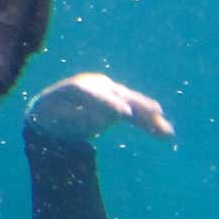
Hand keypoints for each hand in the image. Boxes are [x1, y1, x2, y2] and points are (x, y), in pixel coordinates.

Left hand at [26, 72, 175, 143]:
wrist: (52, 113)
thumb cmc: (50, 118)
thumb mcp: (53, 119)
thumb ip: (74, 118)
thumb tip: (99, 118)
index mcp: (77, 88)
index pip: (95, 94)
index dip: (109, 103)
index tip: (123, 114)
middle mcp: (97, 85)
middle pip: (119, 96)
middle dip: (137, 107)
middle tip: (155, 115)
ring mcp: (110, 92)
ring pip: (133, 104)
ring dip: (150, 118)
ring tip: (167, 133)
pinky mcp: (119, 103)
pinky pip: (136, 113)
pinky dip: (149, 123)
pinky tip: (165, 133)